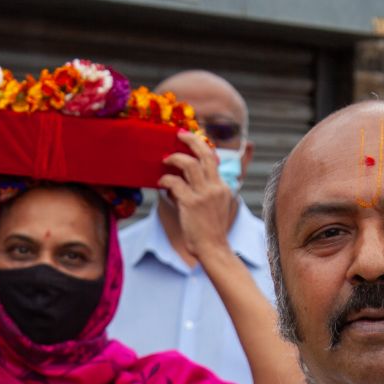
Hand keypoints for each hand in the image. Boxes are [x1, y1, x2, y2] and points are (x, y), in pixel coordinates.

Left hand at [157, 131, 237, 269]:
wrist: (213, 249)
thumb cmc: (211, 231)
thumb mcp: (216, 207)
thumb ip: (207, 192)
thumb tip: (186, 181)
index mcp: (222, 187)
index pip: (212, 159)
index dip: (201, 146)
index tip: (190, 139)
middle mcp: (215, 187)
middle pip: (204, 154)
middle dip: (191, 140)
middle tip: (179, 134)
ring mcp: (203, 195)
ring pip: (189, 165)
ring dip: (175, 158)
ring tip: (166, 159)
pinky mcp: (191, 203)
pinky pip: (175, 183)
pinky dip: (166, 179)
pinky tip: (161, 182)